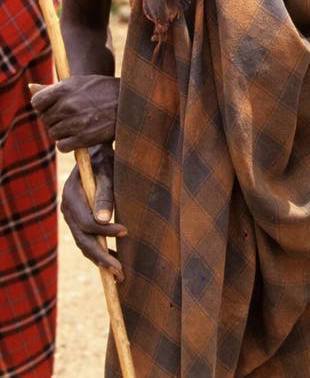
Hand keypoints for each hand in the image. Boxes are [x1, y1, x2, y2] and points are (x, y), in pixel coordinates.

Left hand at [29, 73, 118, 151]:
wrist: (130, 104)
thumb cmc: (104, 91)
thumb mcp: (79, 83)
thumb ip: (53, 88)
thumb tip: (30, 88)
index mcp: (65, 88)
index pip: (37, 101)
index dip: (43, 106)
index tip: (52, 107)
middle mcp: (67, 105)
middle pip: (45, 119)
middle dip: (54, 119)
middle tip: (70, 116)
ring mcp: (74, 122)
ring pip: (53, 133)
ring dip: (62, 132)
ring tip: (77, 125)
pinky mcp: (83, 138)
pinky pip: (62, 146)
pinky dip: (68, 144)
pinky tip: (79, 136)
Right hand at [61, 144, 125, 280]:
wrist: (99, 152)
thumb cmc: (106, 159)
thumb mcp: (108, 171)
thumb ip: (105, 194)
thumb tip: (102, 221)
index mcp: (71, 196)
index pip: (86, 222)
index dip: (105, 231)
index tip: (126, 231)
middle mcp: (68, 209)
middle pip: (82, 239)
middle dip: (101, 257)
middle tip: (120, 272)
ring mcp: (72, 216)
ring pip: (84, 244)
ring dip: (101, 259)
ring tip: (119, 274)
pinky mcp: (80, 220)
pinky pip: (87, 240)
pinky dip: (100, 251)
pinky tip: (116, 260)